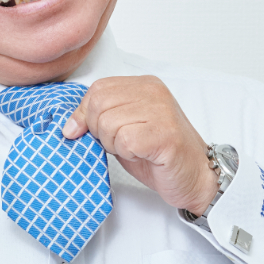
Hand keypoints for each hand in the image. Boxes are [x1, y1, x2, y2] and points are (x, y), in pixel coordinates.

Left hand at [61, 76, 216, 213]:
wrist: (195, 178)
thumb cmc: (159, 155)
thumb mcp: (124, 130)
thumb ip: (100, 119)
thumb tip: (68, 127)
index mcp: (144, 85)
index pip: (97, 89)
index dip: (85, 114)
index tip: (88, 133)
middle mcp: (154, 92)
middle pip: (99, 105)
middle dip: (99, 131)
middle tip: (119, 144)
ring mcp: (162, 111)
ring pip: (109, 123)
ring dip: (114, 145)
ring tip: (134, 150)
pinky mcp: (165, 134)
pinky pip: (125, 140)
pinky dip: (127, 154)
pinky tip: (143, 155)